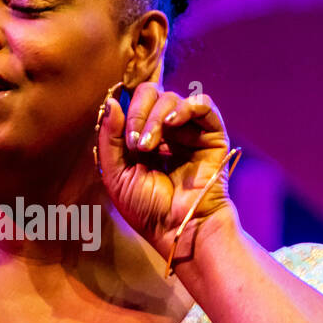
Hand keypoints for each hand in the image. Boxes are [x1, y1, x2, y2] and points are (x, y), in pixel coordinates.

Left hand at [96, 74, 235, 266]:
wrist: (178, 228)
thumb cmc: (147, 209)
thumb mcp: (116, 175)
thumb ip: (110, 139)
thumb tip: (112, 102)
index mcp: (145, 138)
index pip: (134, 104)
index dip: (126, 112)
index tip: (125, 141)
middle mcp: (168, 131)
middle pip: (152, 94)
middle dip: (138, 113)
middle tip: (137, 143)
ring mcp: (191, 132)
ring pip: (173, 98)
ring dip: (156, 117)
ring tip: (149, 145)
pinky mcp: (213, 135)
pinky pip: (203, 104)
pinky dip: (186, 106)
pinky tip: (172, 124)